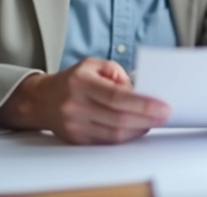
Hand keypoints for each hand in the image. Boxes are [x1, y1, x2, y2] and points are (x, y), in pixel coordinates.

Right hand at [0, 58, 169, 143]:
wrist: (42, 100)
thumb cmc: (73, 80)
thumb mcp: (93, 65)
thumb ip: (118, 73)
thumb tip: (138, 90)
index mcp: (81, 83)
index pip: (116, 97)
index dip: (142, 104)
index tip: (162, 107)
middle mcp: (75, 105)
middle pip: (118, 119)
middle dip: (146, 119)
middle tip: (164, 115)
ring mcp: (74, 125)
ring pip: (113, 135)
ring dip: (138, 130)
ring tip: (152, 121)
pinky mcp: (76, 139)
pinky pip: (106, 142)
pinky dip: (125, 137)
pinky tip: (136, 128)